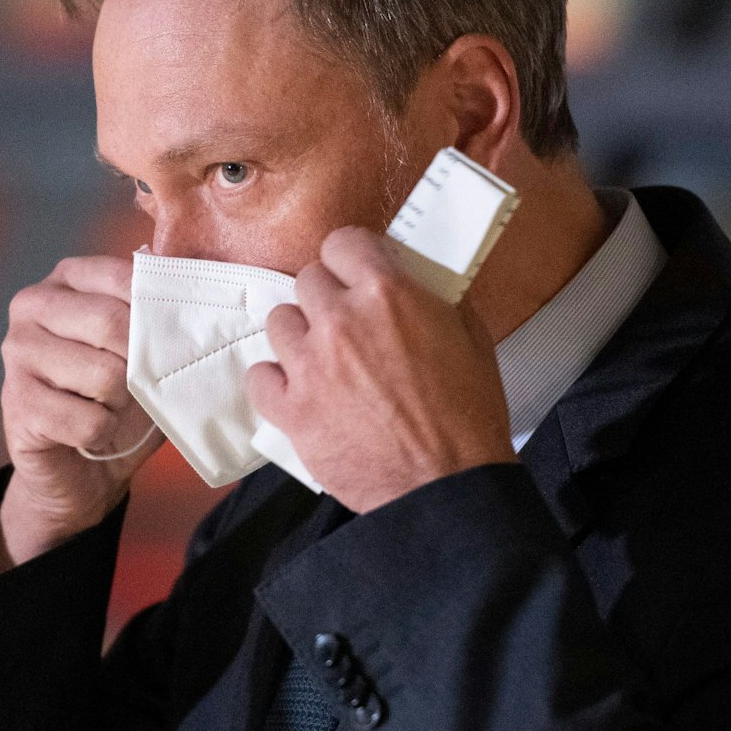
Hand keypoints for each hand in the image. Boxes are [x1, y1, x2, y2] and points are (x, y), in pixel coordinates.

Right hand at [0, 255, 163, 572]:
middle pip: (113, 324)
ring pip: (105, 376)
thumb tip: (201, 285)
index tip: (176, 341)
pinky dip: (102, 434)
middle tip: (137, 386)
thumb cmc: (119, 398)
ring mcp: (18, 352)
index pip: (125, 277)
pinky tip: (88, 433)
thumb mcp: (147, 349)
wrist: (78, 469)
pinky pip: (88, 421)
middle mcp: (33, 304)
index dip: (160, 313)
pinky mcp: (16, 402)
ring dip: (122, 405)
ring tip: (109, 408)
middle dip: (140, 366)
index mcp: (68, 278)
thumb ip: (165, 313)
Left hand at [246, 226, 515, 512]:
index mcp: (387, 295)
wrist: (446, 487)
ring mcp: (310, 366)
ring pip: (280, 322)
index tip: (356, 272)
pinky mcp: (290, 409)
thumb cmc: (466, 419)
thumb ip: (434, 297)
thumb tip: (414, 279)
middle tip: (349, 324)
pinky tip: (301, 390)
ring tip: (326, 360)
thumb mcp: (471, 337)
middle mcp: (341, 322)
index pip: (342, 243)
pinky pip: (260, 375)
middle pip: (308, 280)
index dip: (351, 259)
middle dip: (328, 298)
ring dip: (302, 336)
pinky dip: (277, 381)